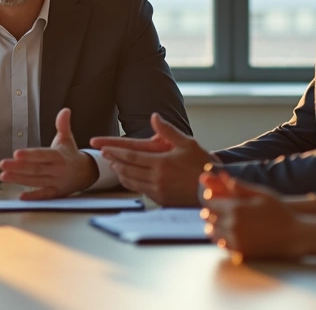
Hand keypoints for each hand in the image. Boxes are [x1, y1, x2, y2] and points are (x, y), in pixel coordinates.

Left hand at [0, 108, 97, 199]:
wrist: (86, 173)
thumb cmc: (71, 154)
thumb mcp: (67, 139)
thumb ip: (63, 125)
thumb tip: (65, 110)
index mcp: (59, 156)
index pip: (43, 155)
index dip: (30, 155)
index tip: (16, 154)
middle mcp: (57, 170)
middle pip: (36, 169)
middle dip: (18, 167)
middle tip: (2, 164)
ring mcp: (57, 182)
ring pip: (36, 181)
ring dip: (19, 179)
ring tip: (4, 176)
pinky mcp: (56, 193)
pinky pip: (44, 195)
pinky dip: (33, 196)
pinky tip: (20, 196)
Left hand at [91, 113, 213, 205]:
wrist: (212, 190)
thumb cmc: (202, 164)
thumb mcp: (187, 143)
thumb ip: (168, 130)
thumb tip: (154, 116)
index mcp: (161, 163)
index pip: (131, 156)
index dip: (115, 152)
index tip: (103, 148)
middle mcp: (157, 178)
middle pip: (127, 169)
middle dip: (114, 161)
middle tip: (104, 155)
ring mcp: (158, 190)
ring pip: (131, 181)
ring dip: (119, 173)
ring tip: (113, 165)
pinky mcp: (160, 199)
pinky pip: (140, 190)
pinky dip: (130, 183)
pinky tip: (127, 178)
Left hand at [198, 169, 302, 260]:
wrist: (295, 235)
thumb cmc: (280, 212)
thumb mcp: (262, 194)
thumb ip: (242, 187)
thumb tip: (227, 179)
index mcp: (236, 208)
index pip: (210, 203)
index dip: (211, 201)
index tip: (214, 199)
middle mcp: (232, 224)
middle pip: (209, 218)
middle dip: (210, 214)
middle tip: (213, 212)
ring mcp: (235, 239)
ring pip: (213, 233)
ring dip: (213, 227)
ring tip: (218, 223)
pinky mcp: (240, 251)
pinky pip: (222, 245)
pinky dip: (221, 239)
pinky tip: (226, 235)